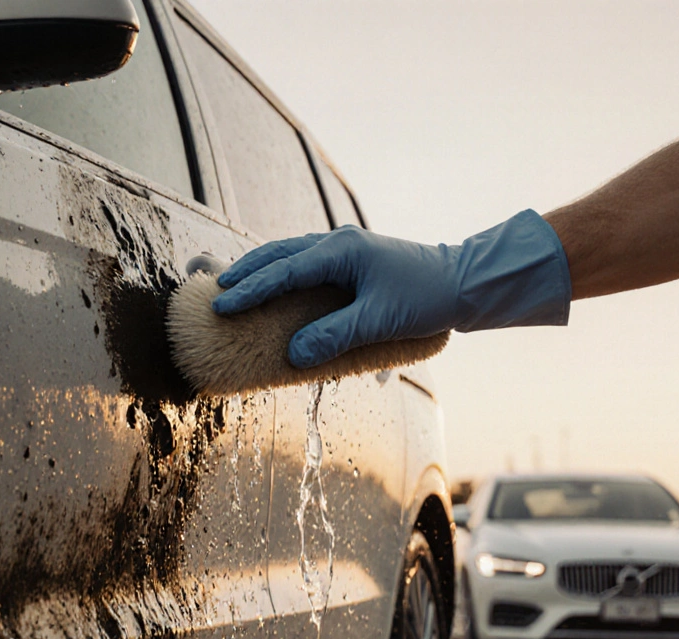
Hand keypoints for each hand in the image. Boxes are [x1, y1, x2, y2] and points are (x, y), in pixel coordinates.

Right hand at [212, 211, 571, 367]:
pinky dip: (281, 270)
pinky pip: (304, 261)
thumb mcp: (381, 321)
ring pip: (289, 252)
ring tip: (233, 285)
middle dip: (246, 272)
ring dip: (261, 268)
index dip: (252, 290)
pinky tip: (272, 284)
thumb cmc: (426, 298)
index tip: (222, 306)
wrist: (463, 281)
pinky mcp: (350, 259)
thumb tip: (293, 356)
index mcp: (342, 251)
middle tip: (215, 292)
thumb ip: (335, 337)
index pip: (285, 270)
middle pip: (279, 253)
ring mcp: (344, 248)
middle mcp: (338, 242)